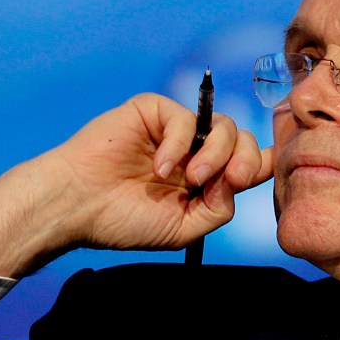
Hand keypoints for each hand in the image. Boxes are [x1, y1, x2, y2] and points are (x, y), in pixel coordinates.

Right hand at [0, 93, 273, 276]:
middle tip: (227, 182)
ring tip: (190, 180)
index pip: (248, 162)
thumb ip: (218, 208)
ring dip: (214, 154)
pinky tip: (160, 167)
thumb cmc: (123, 220)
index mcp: (205, 179)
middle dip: (244, 161)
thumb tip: (239, 181)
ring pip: (222, 126)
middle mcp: (195, 151)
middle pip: (242, 140)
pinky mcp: (153, 111)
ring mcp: (175, 130)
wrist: (76, 206)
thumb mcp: (183, 228)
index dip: (263, 164)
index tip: (258, 177)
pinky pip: (185, 117)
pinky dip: (179, 143)